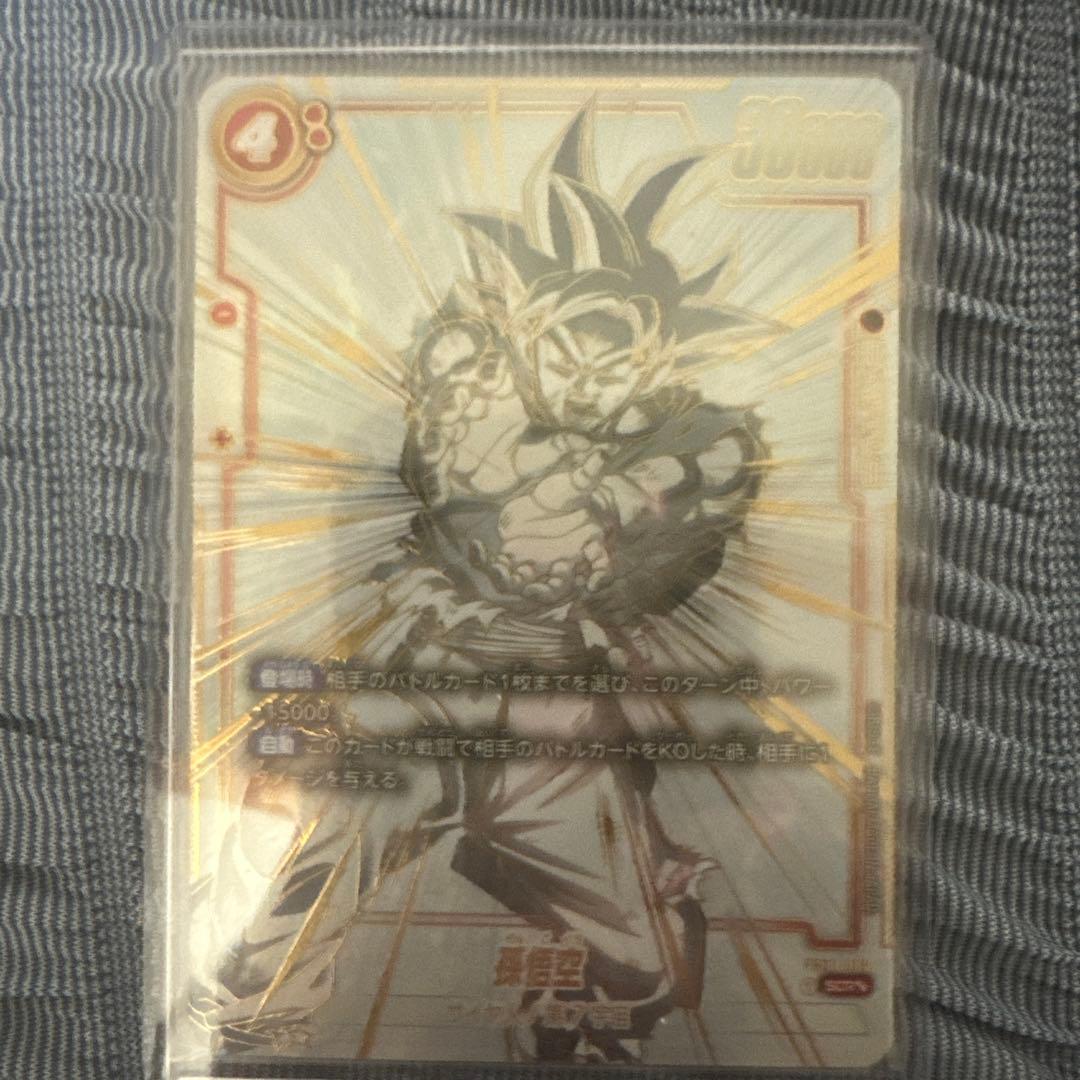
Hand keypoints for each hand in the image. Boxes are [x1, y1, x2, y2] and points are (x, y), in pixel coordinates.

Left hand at [470, 448, 612, 602]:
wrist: (547, 502)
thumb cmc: (568, 494)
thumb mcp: (578, 483)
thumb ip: (589, 472)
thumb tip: (603, 452)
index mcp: (584, 548)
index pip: (600, 567)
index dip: (599, 577)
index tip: (592, 584)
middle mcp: (561, 564)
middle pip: (556, 588)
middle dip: (544, 592)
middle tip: (532, 589)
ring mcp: (535, 565)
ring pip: (523, 584)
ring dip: (510, 581)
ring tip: (497, 568)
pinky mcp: (511, 558)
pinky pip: (497, 567)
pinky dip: (485, 562)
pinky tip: (476, 547)